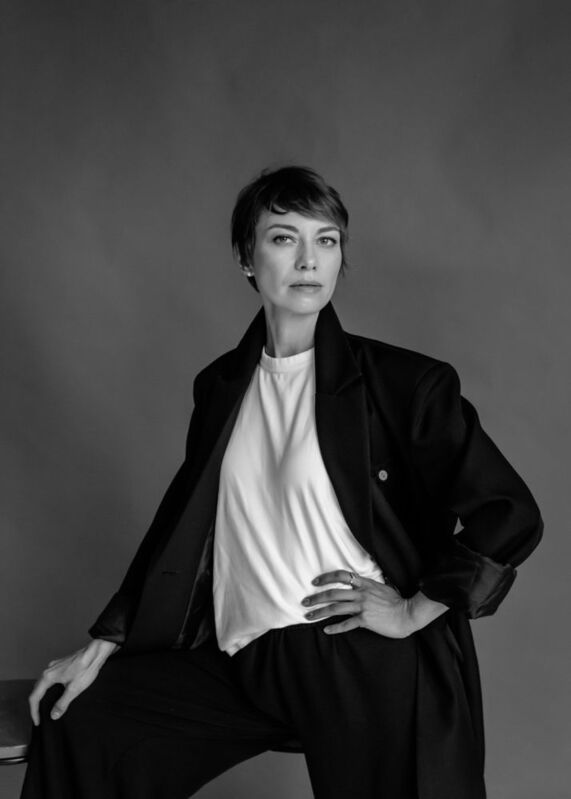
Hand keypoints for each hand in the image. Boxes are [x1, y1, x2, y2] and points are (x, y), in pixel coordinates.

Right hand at [28, 639, 118, 725]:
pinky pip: (49, 678)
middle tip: (38, 716)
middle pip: (36, 689)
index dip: (34, 711)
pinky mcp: (61, 665)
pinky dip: (48, 688)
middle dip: (36, 704)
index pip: (34, 697)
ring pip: (42, 683)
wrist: (96, 652)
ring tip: (44, 707)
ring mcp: (55, 666)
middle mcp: (49, 669)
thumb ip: (62, 703)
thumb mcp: (74, 689)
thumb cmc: (86, 667)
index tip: (37, 721)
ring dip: (41, 696)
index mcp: (49, 676)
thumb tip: (53, 714)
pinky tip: (54, 693)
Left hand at [301, 570, 447, 637]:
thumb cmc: (396, 601)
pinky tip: (326, 630)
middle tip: (304, 602)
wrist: (407, 613)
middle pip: (333, 593)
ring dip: (320, 612)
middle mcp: (361, 593)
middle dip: (316, 597)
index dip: (326, 577)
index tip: (315, 582)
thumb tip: (359, 583)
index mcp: (365, 584)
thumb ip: (368, 585)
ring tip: (309, 616)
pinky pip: (347, 624)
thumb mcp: (381, 587)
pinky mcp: (366, 620)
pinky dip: (335, 628)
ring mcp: (363, 606)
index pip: (342, 576)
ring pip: (336, 608)